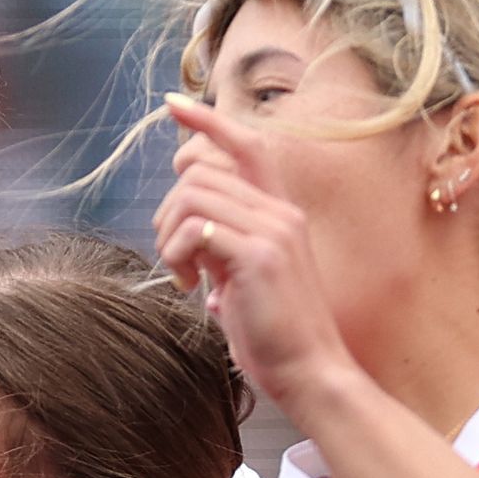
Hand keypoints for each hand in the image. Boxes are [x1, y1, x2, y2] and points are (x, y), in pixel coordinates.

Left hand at [153, 100, 364, 416]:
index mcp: (281, 214)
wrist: (310, 373)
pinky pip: (195, 230)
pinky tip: (190, 287)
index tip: (173, 105)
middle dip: (168, 210)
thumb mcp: (243, 283)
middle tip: (174, 257)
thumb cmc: (275, 337)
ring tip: (183, 274)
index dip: (209, 121)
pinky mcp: (260, 257)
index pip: (247, 146)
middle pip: (201, 171)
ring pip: (192, 195)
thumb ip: (223, 255)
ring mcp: (274, 232)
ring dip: (169, 235)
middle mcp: (282, 213)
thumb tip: (194, 248)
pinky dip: (177, 255)